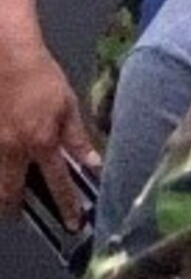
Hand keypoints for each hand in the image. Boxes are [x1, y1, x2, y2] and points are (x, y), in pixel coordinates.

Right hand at [0, 44, 96, 226]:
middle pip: (8, 193)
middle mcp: (10, 150)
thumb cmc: (40, 77)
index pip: (58, 184)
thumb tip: (93, 164)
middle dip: (13, 209)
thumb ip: (78, 139)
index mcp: (40, 143)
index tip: (72, 223)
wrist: (4, 55)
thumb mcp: (67, 106)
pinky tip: (1, 169)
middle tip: (19, 215)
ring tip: (5, 199)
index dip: (67, 206)